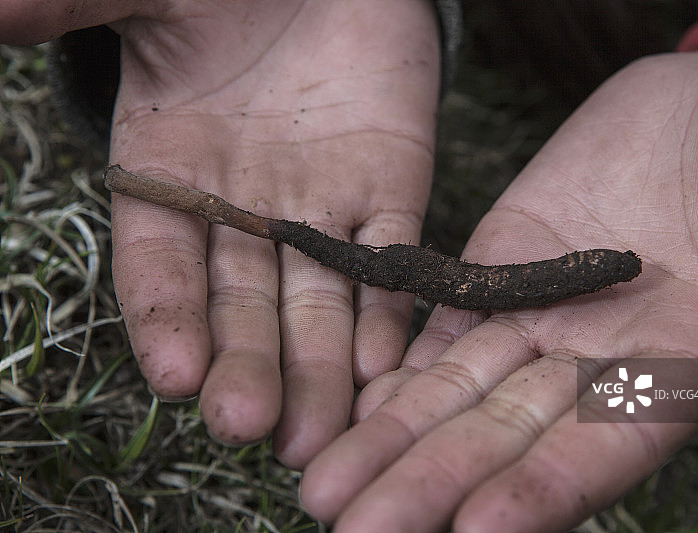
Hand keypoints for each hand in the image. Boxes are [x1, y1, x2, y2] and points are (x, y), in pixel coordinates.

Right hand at [1, 0, 439, 466]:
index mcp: (172, 173)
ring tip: (318, 432)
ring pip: (318, 302)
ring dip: (318, 369)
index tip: (177, 377)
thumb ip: (77, 10)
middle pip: (243, 305)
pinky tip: (380, 367)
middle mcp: (246, 210)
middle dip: (246, 366)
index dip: (166, 319)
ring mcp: (322, 206)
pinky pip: (390, 259)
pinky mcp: (391, 190)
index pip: (161, 264)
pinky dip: (386, 312)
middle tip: (250, 426)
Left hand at [300, 41, 697, 531]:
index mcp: (676, 370)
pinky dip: (396, 372)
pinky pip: (438, 332)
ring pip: (453, 394)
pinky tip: (351, 407)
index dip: (540, 493)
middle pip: (502, 440)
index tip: (475, 529)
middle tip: (356, 526)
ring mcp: (537, 320)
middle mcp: (594, 365)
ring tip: (326, 490)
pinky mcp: (495, 273)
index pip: (600, 452)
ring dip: (392, 442)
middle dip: (430, 484)